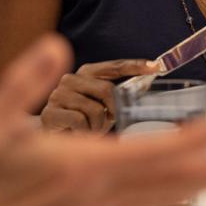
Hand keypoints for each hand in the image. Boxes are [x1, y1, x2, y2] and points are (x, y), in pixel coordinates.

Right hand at [0, 36, 205, 205]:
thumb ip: (23, 80)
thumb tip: (54, 44)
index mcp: (83, 166)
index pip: (151, 153)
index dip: (194, 141)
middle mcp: (102, 190)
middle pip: (176, 179)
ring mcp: (105, 204)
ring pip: (173, 192)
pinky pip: (156, 200)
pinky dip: (188, 190)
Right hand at [41, 58, 161, 132]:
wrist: (48, 140)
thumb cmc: (81, 121)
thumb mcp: (103, 106)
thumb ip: (119, 95)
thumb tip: (146, 86)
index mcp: (87, 73)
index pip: (115, 67)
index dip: (137, 66)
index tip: (157, 67)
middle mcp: (71, 79)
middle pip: (107, 90)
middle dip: (115, 109)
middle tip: (111, 121)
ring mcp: (58, 95)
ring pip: (94, 109)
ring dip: (98, 126)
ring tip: (90, 130)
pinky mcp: (50, 113)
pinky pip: (80, 122)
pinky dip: (85, 132)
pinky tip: (78, 134)